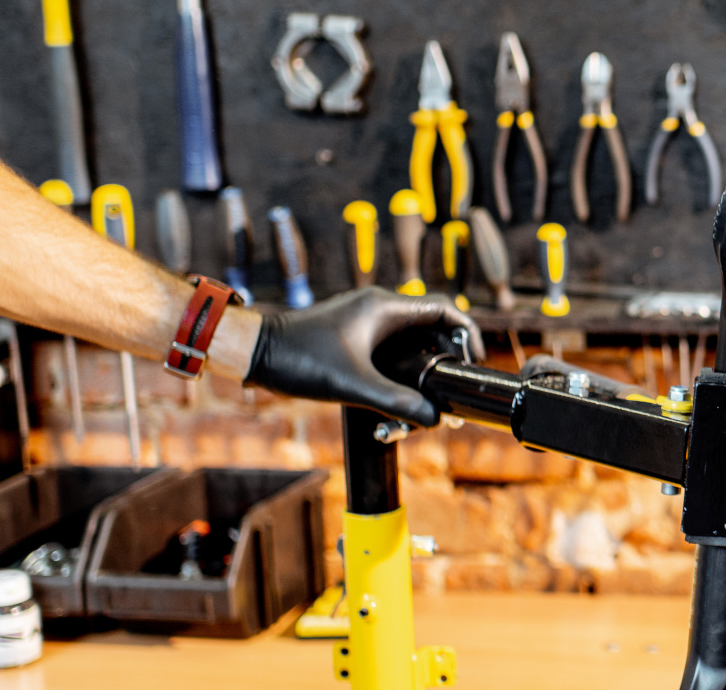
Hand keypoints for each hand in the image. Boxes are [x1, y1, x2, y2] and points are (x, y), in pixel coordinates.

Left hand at [245, 287, 484, 425]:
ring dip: (422, 370)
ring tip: (427, 403)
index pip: (444, 309)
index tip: (473, 361)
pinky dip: (401, 374)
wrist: (252, 353)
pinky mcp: (354, 339)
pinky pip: (391, 353)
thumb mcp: (353, 385)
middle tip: (453, 390)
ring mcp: (365, 323)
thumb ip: (396, 402)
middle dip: (446, 358)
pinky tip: (398, 402)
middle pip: (432, 328)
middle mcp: (378, 309)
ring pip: (411, 344)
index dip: (466, 333)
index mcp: (384, 307)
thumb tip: (435, 418)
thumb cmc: (298, 358)